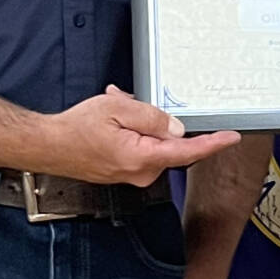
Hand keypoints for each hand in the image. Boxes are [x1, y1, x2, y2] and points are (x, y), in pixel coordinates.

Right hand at [42, 85, 240, 185]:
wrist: (48, 145)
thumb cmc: (76, 129)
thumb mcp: (117, 109)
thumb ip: (151, 117)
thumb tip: (175, 127)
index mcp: (142, 157)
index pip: (187, 151)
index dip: (212, 143)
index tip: (231, 137)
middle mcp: (140, 172)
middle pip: (168, 143)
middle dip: (154, 119)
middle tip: (128, 103)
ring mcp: (132, 175)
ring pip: (151, 141)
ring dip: (138, 122)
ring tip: (114, 107)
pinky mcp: (124, 172)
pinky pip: (139, 147)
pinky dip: (130, 130)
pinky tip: (112, 119)